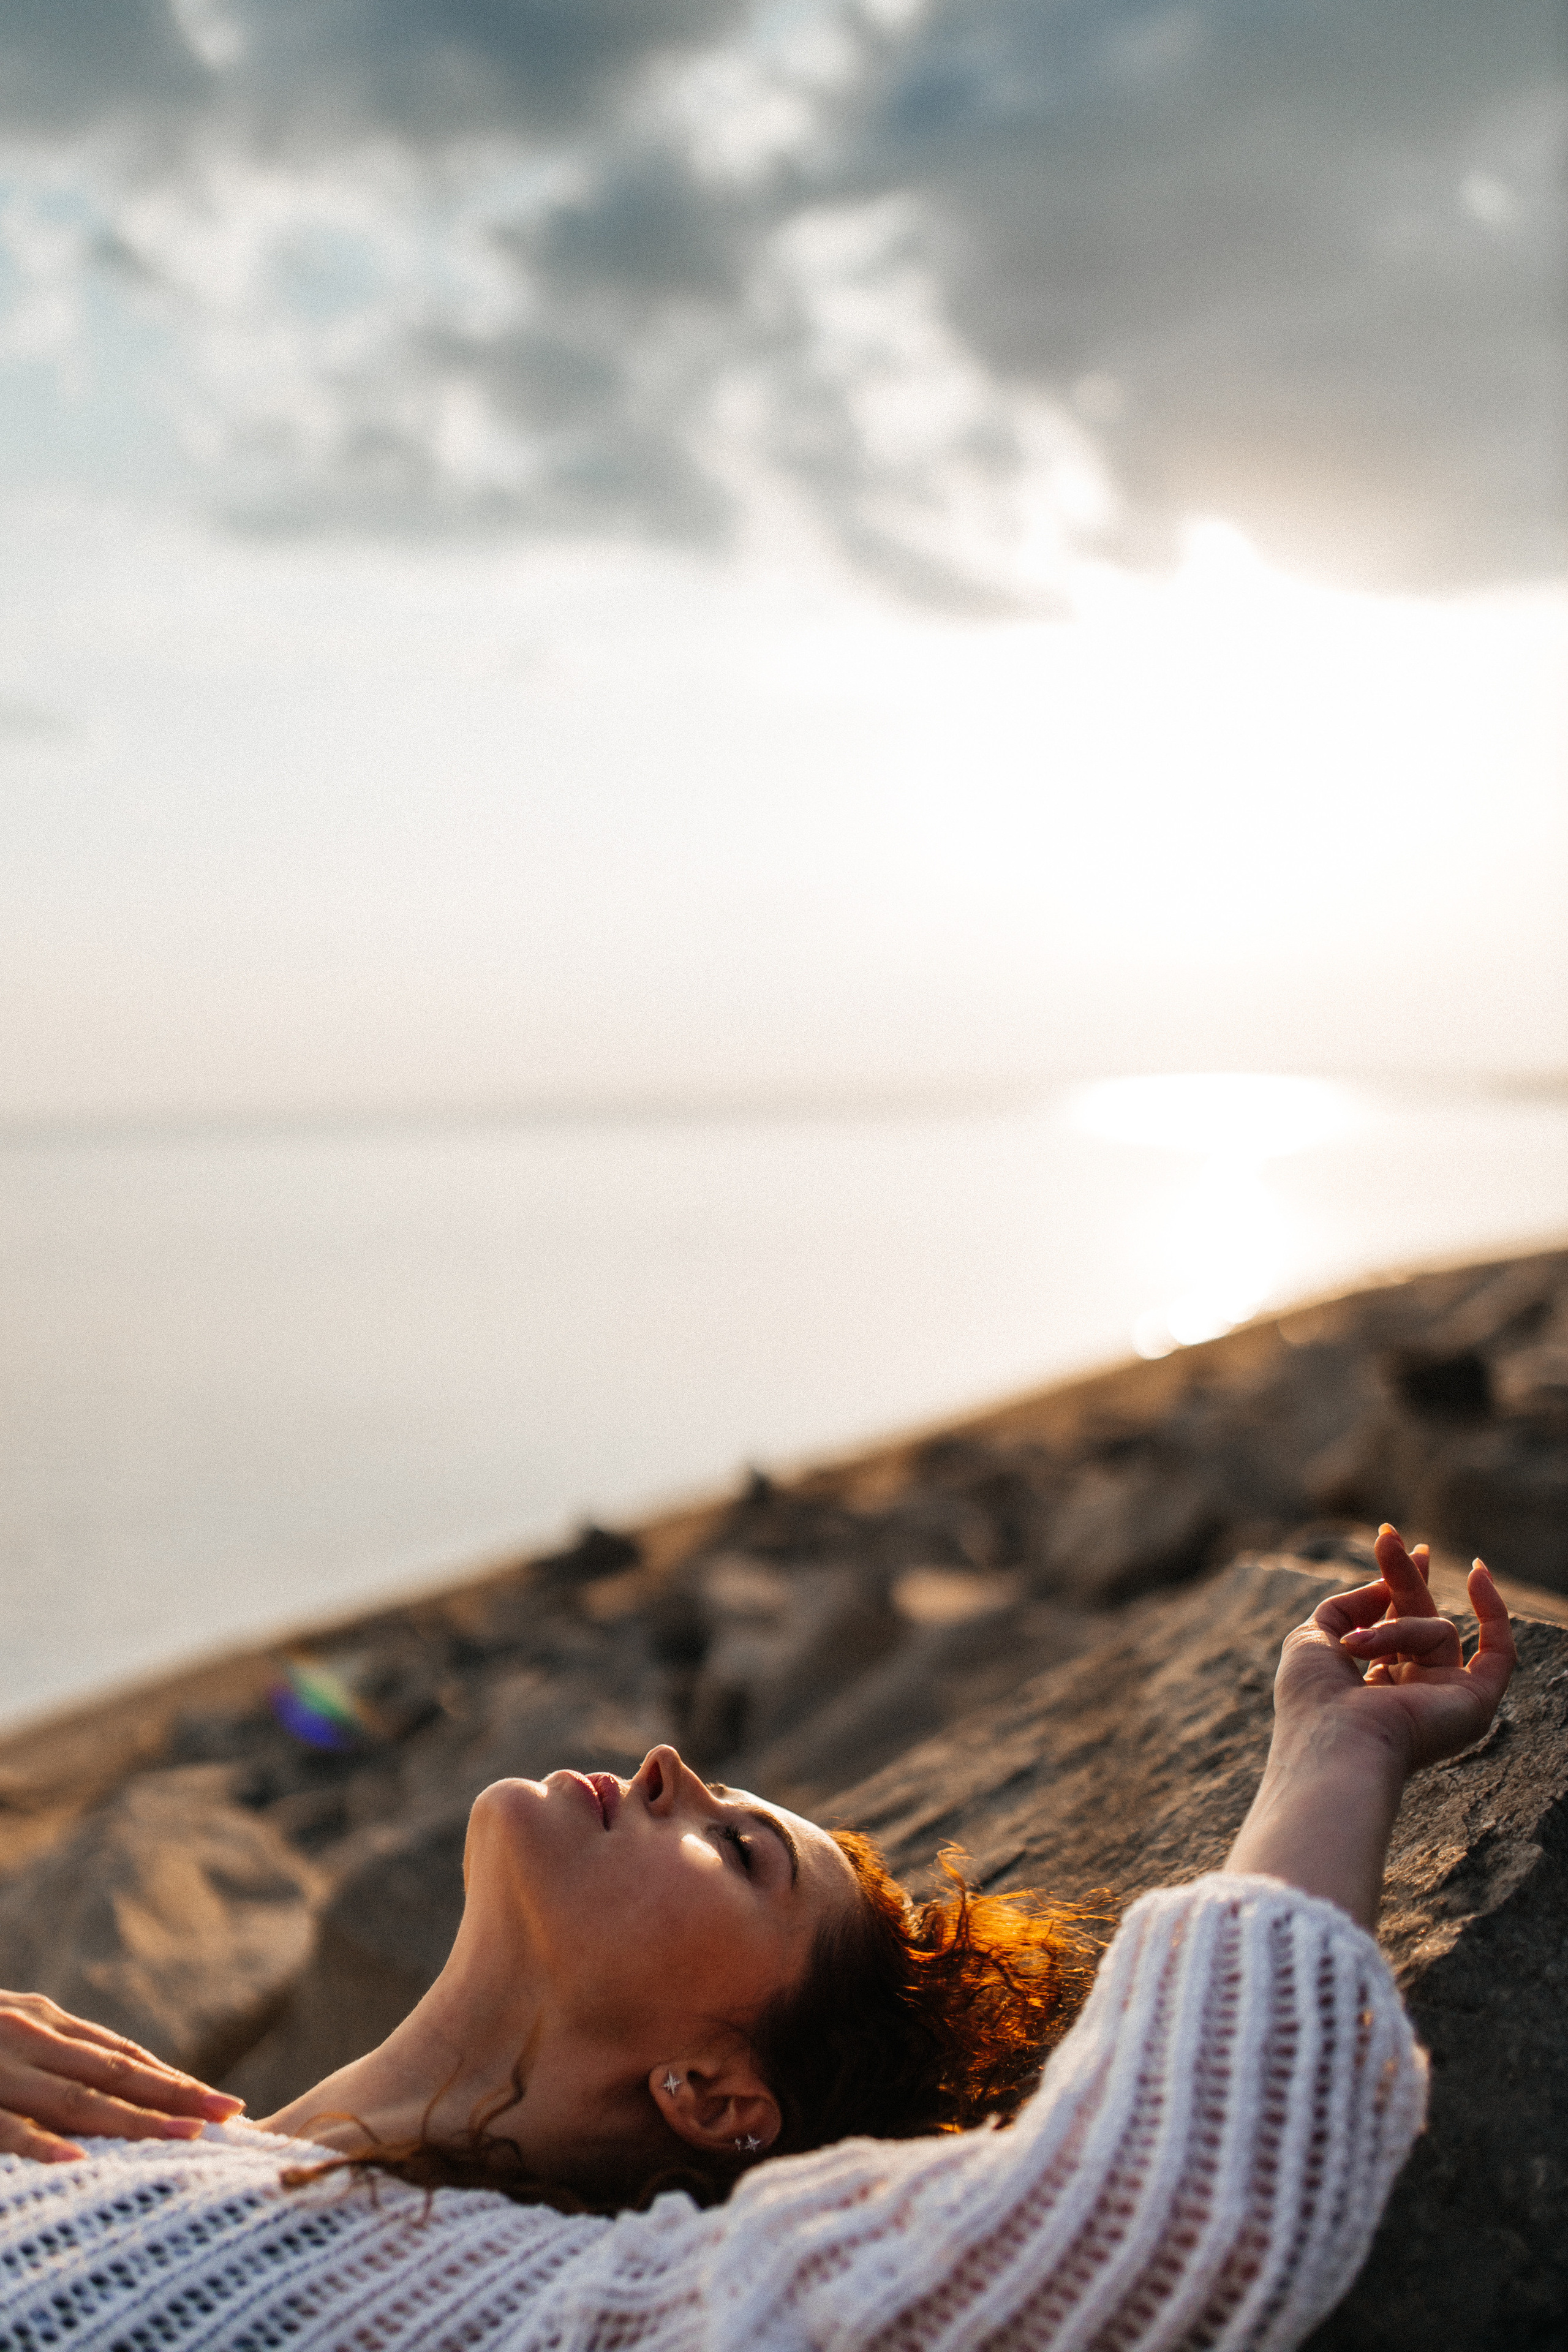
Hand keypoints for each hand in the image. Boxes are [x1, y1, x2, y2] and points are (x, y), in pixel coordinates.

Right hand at [0, 1992, 243, 2162]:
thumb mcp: (9, 2032)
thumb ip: (51, 2055)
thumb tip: (106, 2084)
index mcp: (46, 2023)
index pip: (122, 2056)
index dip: (174, 2080)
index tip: (224, 2104)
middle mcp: (33, 2038)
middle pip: (115, 2073)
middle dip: (176, 2096)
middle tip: (230, 2115)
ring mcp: (2, 2071)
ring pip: (77, 2100)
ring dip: (135, 2119)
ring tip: (188, 2135)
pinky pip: (8, 2130)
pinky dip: (42, 2145)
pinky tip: (77, 2161)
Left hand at [1228, 1525, 1516, 1926]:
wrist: (1337, 1745)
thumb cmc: (1314, 1701)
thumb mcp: (1314, 1638)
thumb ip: (1348, 1606)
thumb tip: (1384, 1585)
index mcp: (1376, 1685)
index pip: (1395, 1625)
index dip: (1396, 1581)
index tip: (1390, 1539)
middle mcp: (1414, 1693)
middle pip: (1419, 1618)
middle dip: (1403, 1574)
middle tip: (1387, 1534)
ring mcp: (1445, 1698)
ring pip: (1435, 1630)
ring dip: (1394, 1628)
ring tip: (1359, 1647)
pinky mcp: (1475, 1704)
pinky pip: (1499, 1652)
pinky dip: (1493, 1612)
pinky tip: (1478, 1574)